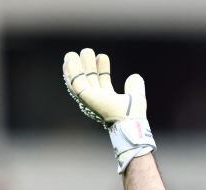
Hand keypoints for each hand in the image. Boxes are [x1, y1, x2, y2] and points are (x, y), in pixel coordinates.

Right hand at [62, 48, 155, 172]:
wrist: (128, 122)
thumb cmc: (133, 115)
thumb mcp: (136, 96)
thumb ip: (135, 87)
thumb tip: (135, 76)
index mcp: (108, 99)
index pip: (102, 81)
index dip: (102, 69)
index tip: (103, 57)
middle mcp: (97, 99)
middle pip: (90, 79)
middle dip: (88, 65)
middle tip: (87, 51)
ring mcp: (90, 99)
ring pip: (80, 80)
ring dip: (77, 66)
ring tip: (74, 53)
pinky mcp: (85, 98)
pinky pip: (74, 83)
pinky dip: (71, 72)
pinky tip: (69, 61)